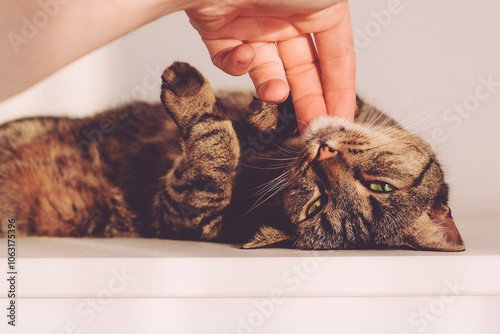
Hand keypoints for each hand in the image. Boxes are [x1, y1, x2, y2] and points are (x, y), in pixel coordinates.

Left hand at [186, 0, 355, 130]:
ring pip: (268, 72)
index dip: (341, 92)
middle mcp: (288, 19)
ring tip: (274, 93)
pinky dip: (237, 66)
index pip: (337, 59)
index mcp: (320, 10)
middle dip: (310, 103)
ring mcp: (254, 27)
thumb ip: (338, 32)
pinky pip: (232, 62)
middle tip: (313, 133)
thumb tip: (345, 58)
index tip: (342, 123)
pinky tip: (242, 54)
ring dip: (273, 88)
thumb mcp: (327, 1)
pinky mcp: (220, 32)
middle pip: (304, 72)